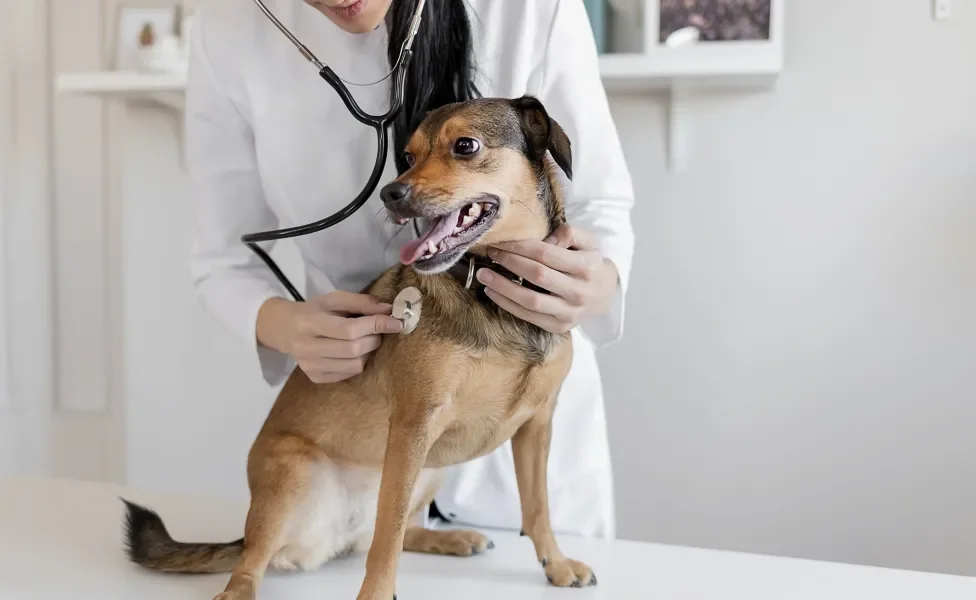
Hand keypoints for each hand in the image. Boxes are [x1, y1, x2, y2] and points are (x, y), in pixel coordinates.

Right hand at [256, 291, 402, 383]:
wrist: (285, 329)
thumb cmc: (314, 311)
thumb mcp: (334, 299)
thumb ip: (361, 302)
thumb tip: (389, 310)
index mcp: (309, 323)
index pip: (349, 329)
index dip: (376, 325)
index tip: (396, 322)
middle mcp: (306, 348)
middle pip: (354, 349)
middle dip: (374, 338)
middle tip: (377, 330)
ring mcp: (310, 366)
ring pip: (355, 365)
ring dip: (368, 352)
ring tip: (364, 340)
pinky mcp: (315, 378)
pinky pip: (349, 374)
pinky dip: (359, 362)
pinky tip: (353, 351)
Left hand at [478, 224, 617, 333]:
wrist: (604, 295)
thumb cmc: (589, 262)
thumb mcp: (588, 241)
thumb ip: (569, 233)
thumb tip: (545, 240)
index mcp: (587, 267)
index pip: (547, 254)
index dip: (521, 247)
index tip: (502, 241)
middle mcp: (580, 292)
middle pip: (538, 276)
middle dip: (510, 263)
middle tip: (490, 254)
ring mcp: (570, 313)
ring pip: (531, 301)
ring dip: (503, 288)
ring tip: (484, 276)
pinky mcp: (560, 326)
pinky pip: (529, 316)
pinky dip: (508, 305)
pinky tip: (493, 293)